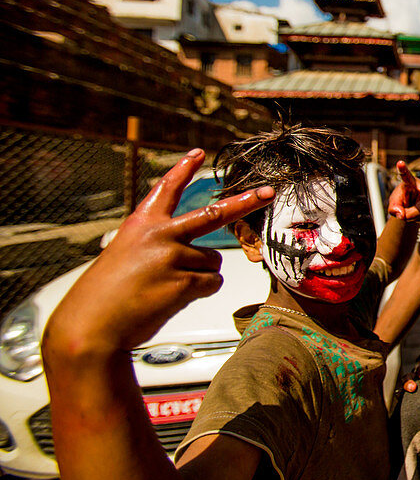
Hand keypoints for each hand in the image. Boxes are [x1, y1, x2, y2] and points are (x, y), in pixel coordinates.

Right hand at [45, 149, 273, 356]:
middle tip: (267, 193)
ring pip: (213, 261)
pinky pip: (212, 283)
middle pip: (213, 214)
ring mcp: (173, 257)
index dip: (183, 170)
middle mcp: (160, 235)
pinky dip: (200, 292)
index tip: (199, 152)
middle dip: (245, 202)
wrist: (91, 327)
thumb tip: (195, 253)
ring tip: (167, 288)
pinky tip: (173, 299)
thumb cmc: (106, 296)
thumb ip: (156, 246)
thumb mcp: (124, 256)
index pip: (166, 190)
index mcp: (141, 225)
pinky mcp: (184, 282)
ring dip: (200, 276)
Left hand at [388, 161, 419, 221]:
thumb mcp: (393, 203)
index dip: (402, 169)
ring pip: (419, 211)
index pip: (406, 175)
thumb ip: (393, 208)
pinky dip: (414, 219)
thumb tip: (401, 215)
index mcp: (410, 181)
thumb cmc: (400, 200)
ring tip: (408, 210)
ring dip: (410, 215)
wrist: (410, 207)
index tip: (400, 162)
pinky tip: (415, 213)